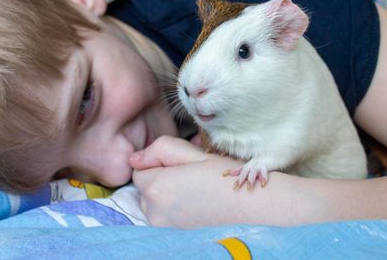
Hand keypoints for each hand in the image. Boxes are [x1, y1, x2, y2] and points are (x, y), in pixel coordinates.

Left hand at [130, 135, 248, 227]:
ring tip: (193, 189)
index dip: (157, 162)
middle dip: (159, 178)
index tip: (179, 163)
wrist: (251, 206)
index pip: (138, 170)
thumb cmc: (223, 176)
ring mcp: (164, 227)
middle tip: (188, 175)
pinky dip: (172, 208)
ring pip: (152, 203)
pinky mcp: (174, 235)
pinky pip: (163, 216)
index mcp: (156, 188)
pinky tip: (194, 203)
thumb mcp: (189, 153)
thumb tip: (134, 159)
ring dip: (165, 194)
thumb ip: (158, 150)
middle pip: (144, 188)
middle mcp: (154, 212)